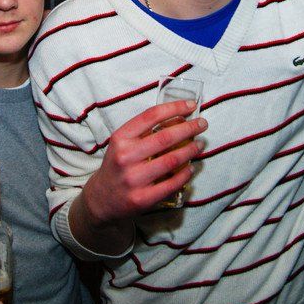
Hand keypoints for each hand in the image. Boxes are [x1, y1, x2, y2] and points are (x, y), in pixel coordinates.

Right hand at [81, 100, 205, 224]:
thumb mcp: (121, 143)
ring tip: (200, 144)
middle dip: (189, 128)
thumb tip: (178, 118)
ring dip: (191, 150)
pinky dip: (185, 174)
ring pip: (172, 160)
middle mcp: (125, 157)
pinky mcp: (142, 198)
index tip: (191, 105)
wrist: (101, 199)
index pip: (151, 116)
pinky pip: (171, 184)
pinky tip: (190, 168)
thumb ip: (143, 132)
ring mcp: (134, 179)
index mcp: (120, 138)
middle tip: (202, 124)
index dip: (174, 108)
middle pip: (165, 138)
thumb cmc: (117, 165)